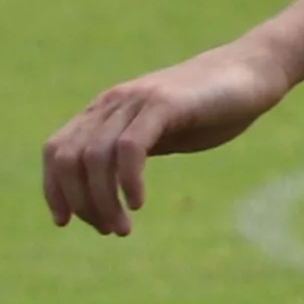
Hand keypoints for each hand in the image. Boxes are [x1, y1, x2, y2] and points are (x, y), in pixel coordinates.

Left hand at [44, 36, 293, 233]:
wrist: (250, 73)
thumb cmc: (209, 109)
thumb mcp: (161, 134)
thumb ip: (132, 153)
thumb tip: (109, 190)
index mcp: (106, 111)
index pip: (57, 150)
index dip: (53, 189)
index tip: (64, 223)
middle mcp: (113, 103)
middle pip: (70, 158)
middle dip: (81, 202)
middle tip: (109, 230)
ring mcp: (137, 100)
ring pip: (96, 157)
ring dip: (104, 200)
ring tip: (123, 228)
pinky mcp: (163, 103)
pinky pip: (129, 146)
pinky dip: (127, 180)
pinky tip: (138, 203)